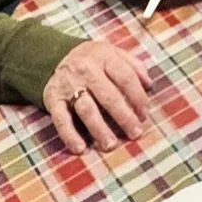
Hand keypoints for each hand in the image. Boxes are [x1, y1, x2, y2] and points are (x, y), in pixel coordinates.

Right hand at [43, 40, 148, 155]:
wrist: (55, 56)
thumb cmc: (93, 60)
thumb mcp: (113, 53)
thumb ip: (133, 65)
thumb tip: (149, 85)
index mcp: (104, 56)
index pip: (126, 77)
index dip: (138, 97)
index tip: (144, 114)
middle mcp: (86, 69)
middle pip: (108, 96)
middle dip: (124, 117)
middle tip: (135, 133)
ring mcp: (68, 84)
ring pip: (86, 109)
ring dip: (99, 129)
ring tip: (111, 145)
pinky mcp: (52, 98)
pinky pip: (61, 119)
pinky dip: (69, 135)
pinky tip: (80, 148)